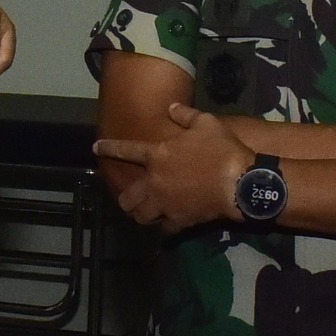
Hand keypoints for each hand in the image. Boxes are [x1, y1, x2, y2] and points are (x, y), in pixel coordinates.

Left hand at [93, 103, 252, 233]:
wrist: (239, 183)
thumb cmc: (222, 150)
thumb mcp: (206, 123)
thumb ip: (186, 115)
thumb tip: (172, 107)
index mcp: (157, 155)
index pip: (125, 150)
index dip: (109, 148)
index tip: (96, 148)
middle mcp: (154, 181)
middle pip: (128, 197)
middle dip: (125, 199)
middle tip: (128, 200)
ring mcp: (165, 204)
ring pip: (141, 215)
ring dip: (140, 214)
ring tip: (143, 214)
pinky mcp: (179, 220)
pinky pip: (165, 228)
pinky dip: (165, 227)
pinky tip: (168, 226)